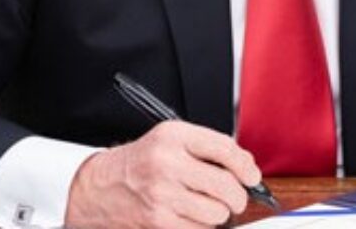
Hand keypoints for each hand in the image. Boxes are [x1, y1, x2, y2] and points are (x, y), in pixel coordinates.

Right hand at [64, 121, 261, 228]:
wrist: (103, 185)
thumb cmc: (144, 161)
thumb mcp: (172, 139)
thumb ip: (208, 147)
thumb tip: (246, 166)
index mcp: (174, 136)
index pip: (224, 149)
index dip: (246, 166)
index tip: (252, 176)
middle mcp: (167, 163)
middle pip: (226, 185)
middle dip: (238, 196)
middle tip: (236, 197)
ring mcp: (162, 194)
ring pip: (217, 212)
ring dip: (219, 212)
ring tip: (206, 203)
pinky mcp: (159, 220)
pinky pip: (200, 228)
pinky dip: (202, 224)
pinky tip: (190, 213)